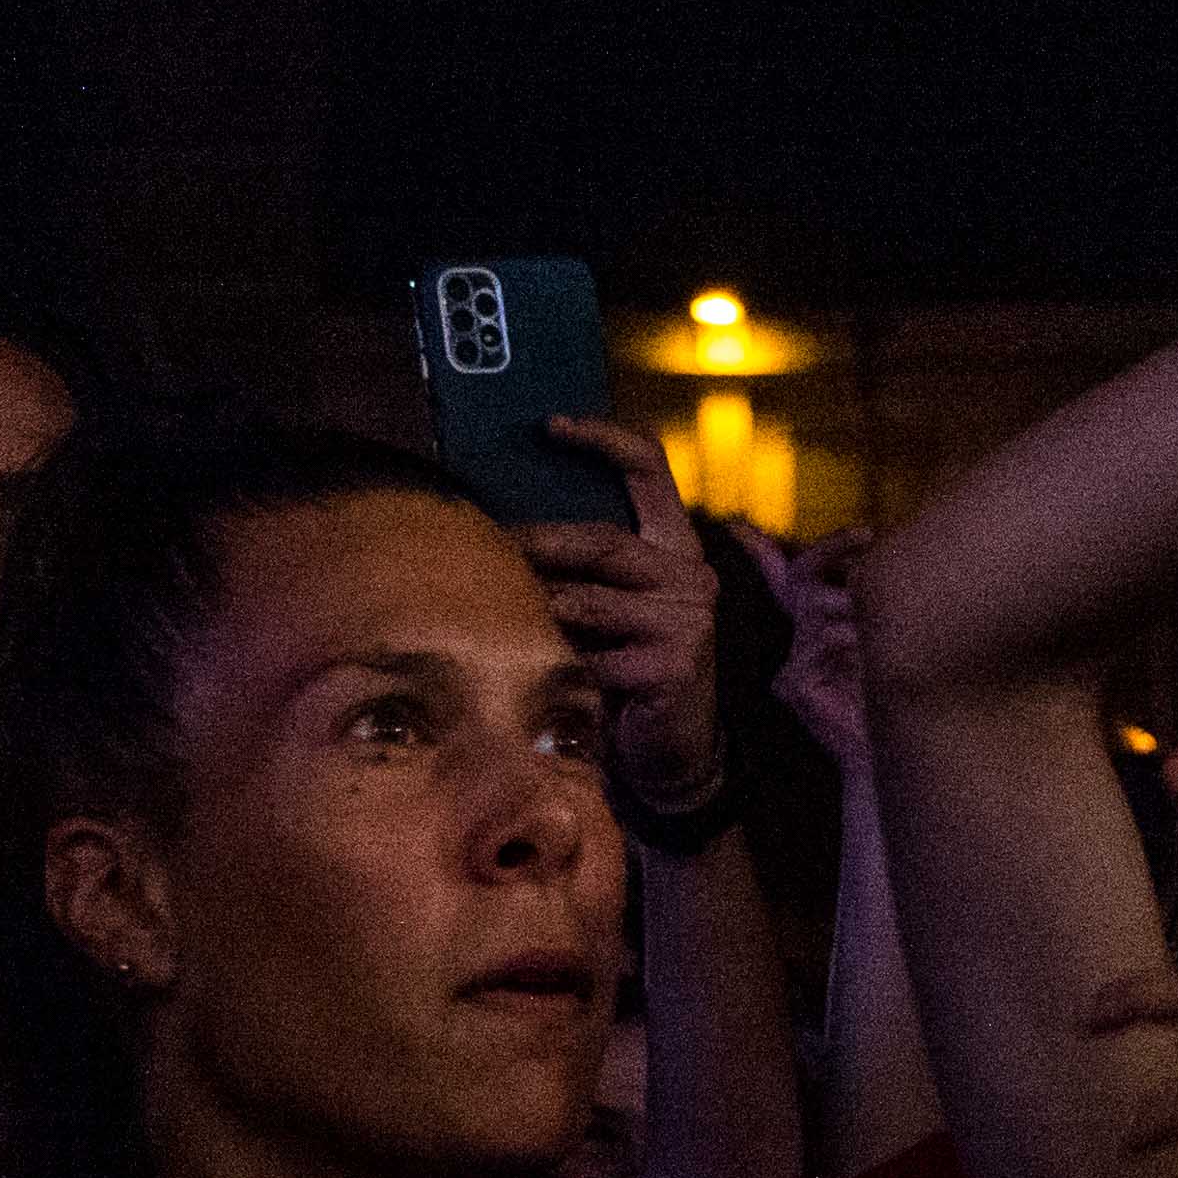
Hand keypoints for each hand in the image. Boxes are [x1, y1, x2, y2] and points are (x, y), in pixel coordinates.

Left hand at [517, 421, 727, 812]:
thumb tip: (501, 532)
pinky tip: (536, 676)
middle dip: (537, 545)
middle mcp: (691, 574)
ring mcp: (689, 619)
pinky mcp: (675, 663)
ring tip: (496, 617)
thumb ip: (581, 569)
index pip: (650, 469)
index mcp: (675, 545)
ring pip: (587, 601)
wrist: (674, 753)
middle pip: (601, 540)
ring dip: (538, 614)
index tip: (550, 424)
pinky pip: (593, 658)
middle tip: (486, 548)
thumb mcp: (612, 608)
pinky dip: (558, 668)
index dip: (604, 438)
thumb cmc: (628, 670)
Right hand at [760, 527, 877, 776]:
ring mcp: (791, 667)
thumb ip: (870, 609)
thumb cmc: (892, 701)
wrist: (887, 757)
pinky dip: (852, 637)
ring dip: (856, 606)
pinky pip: (823, 639)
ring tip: (882, 630)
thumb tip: (876, 560)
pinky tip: (871, 657)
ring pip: (818, 606)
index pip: (784, 583)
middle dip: (831, 546)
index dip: (761, 552)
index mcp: (817, 633)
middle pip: (803, 577)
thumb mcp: (884, 643)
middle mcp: (799, 645)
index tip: (742, 528)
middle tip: (867, 533)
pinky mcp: (792, 687)